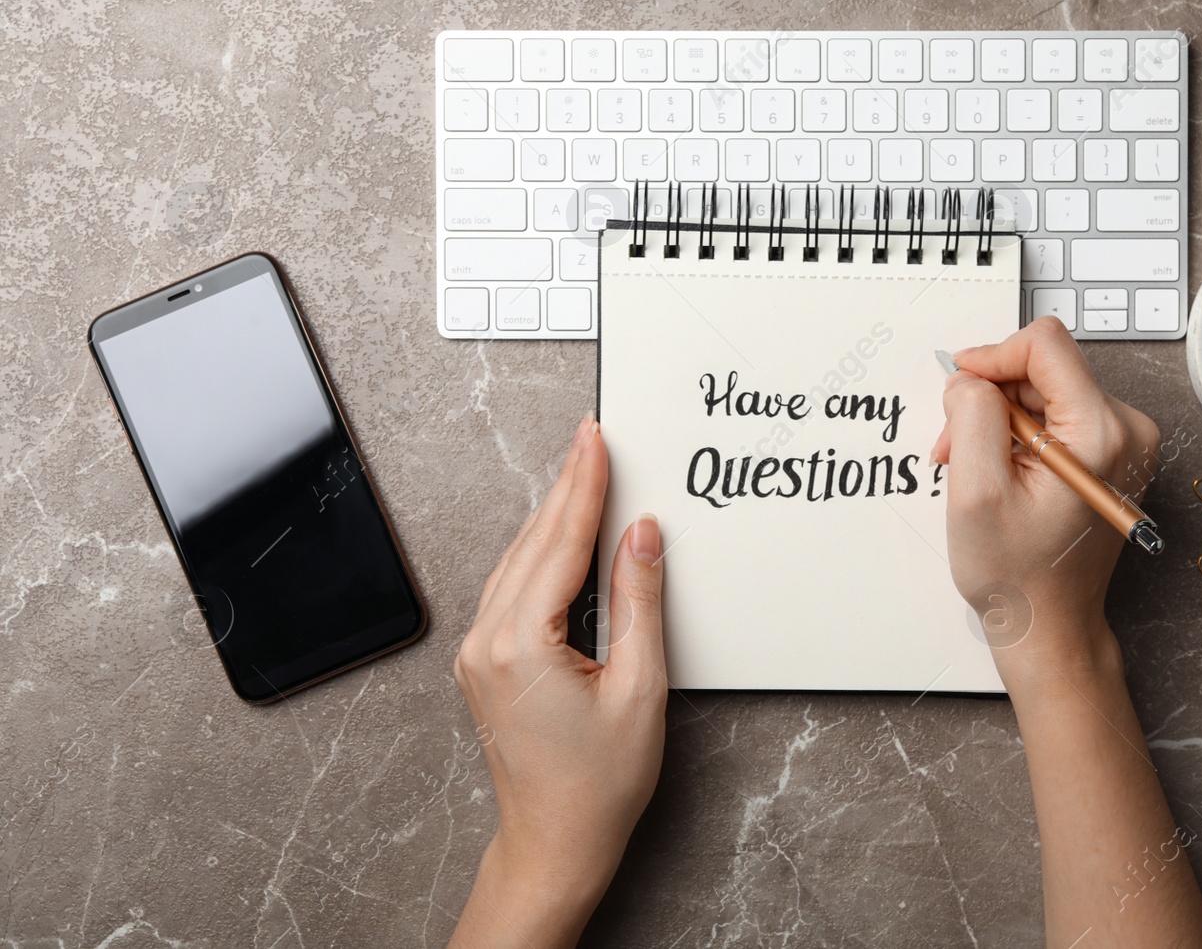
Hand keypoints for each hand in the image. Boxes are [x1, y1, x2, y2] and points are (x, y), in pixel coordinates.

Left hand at [449, 414, 665, 948]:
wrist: (555, 843)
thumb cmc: (598, 784)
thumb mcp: (639, 687)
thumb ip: (640, 601)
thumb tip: (642, 535)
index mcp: (521, 644)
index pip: (561, 542)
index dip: (584, 485)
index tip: (596, 440)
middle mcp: (488, 642)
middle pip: (534, 543)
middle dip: (567, 488)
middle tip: (591, 439)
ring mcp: (479, 653)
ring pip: (518, 561)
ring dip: (552, 517)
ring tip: (582, 475)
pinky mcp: (485, 663)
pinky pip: (511, 587)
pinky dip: (540, 552)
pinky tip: (561, 536)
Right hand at [931, 317, 1159, 677]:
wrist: (1051, 622)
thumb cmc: (1019, 574)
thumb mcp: (976, 491)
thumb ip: (972, 417)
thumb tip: (972, 377)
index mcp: (1101, 434)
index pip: (1044, 345)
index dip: (992, 357)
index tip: (959, 388)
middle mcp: (1126, 429)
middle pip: (1043, 367)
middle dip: (989, 399)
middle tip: (957, 448)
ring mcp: (1124, 440)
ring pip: (1044, 388)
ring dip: (999, 419)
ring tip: (975, 467)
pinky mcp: (1112, 450)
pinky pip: (1056, 412)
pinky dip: (1018, 433)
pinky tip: (1000, 469)